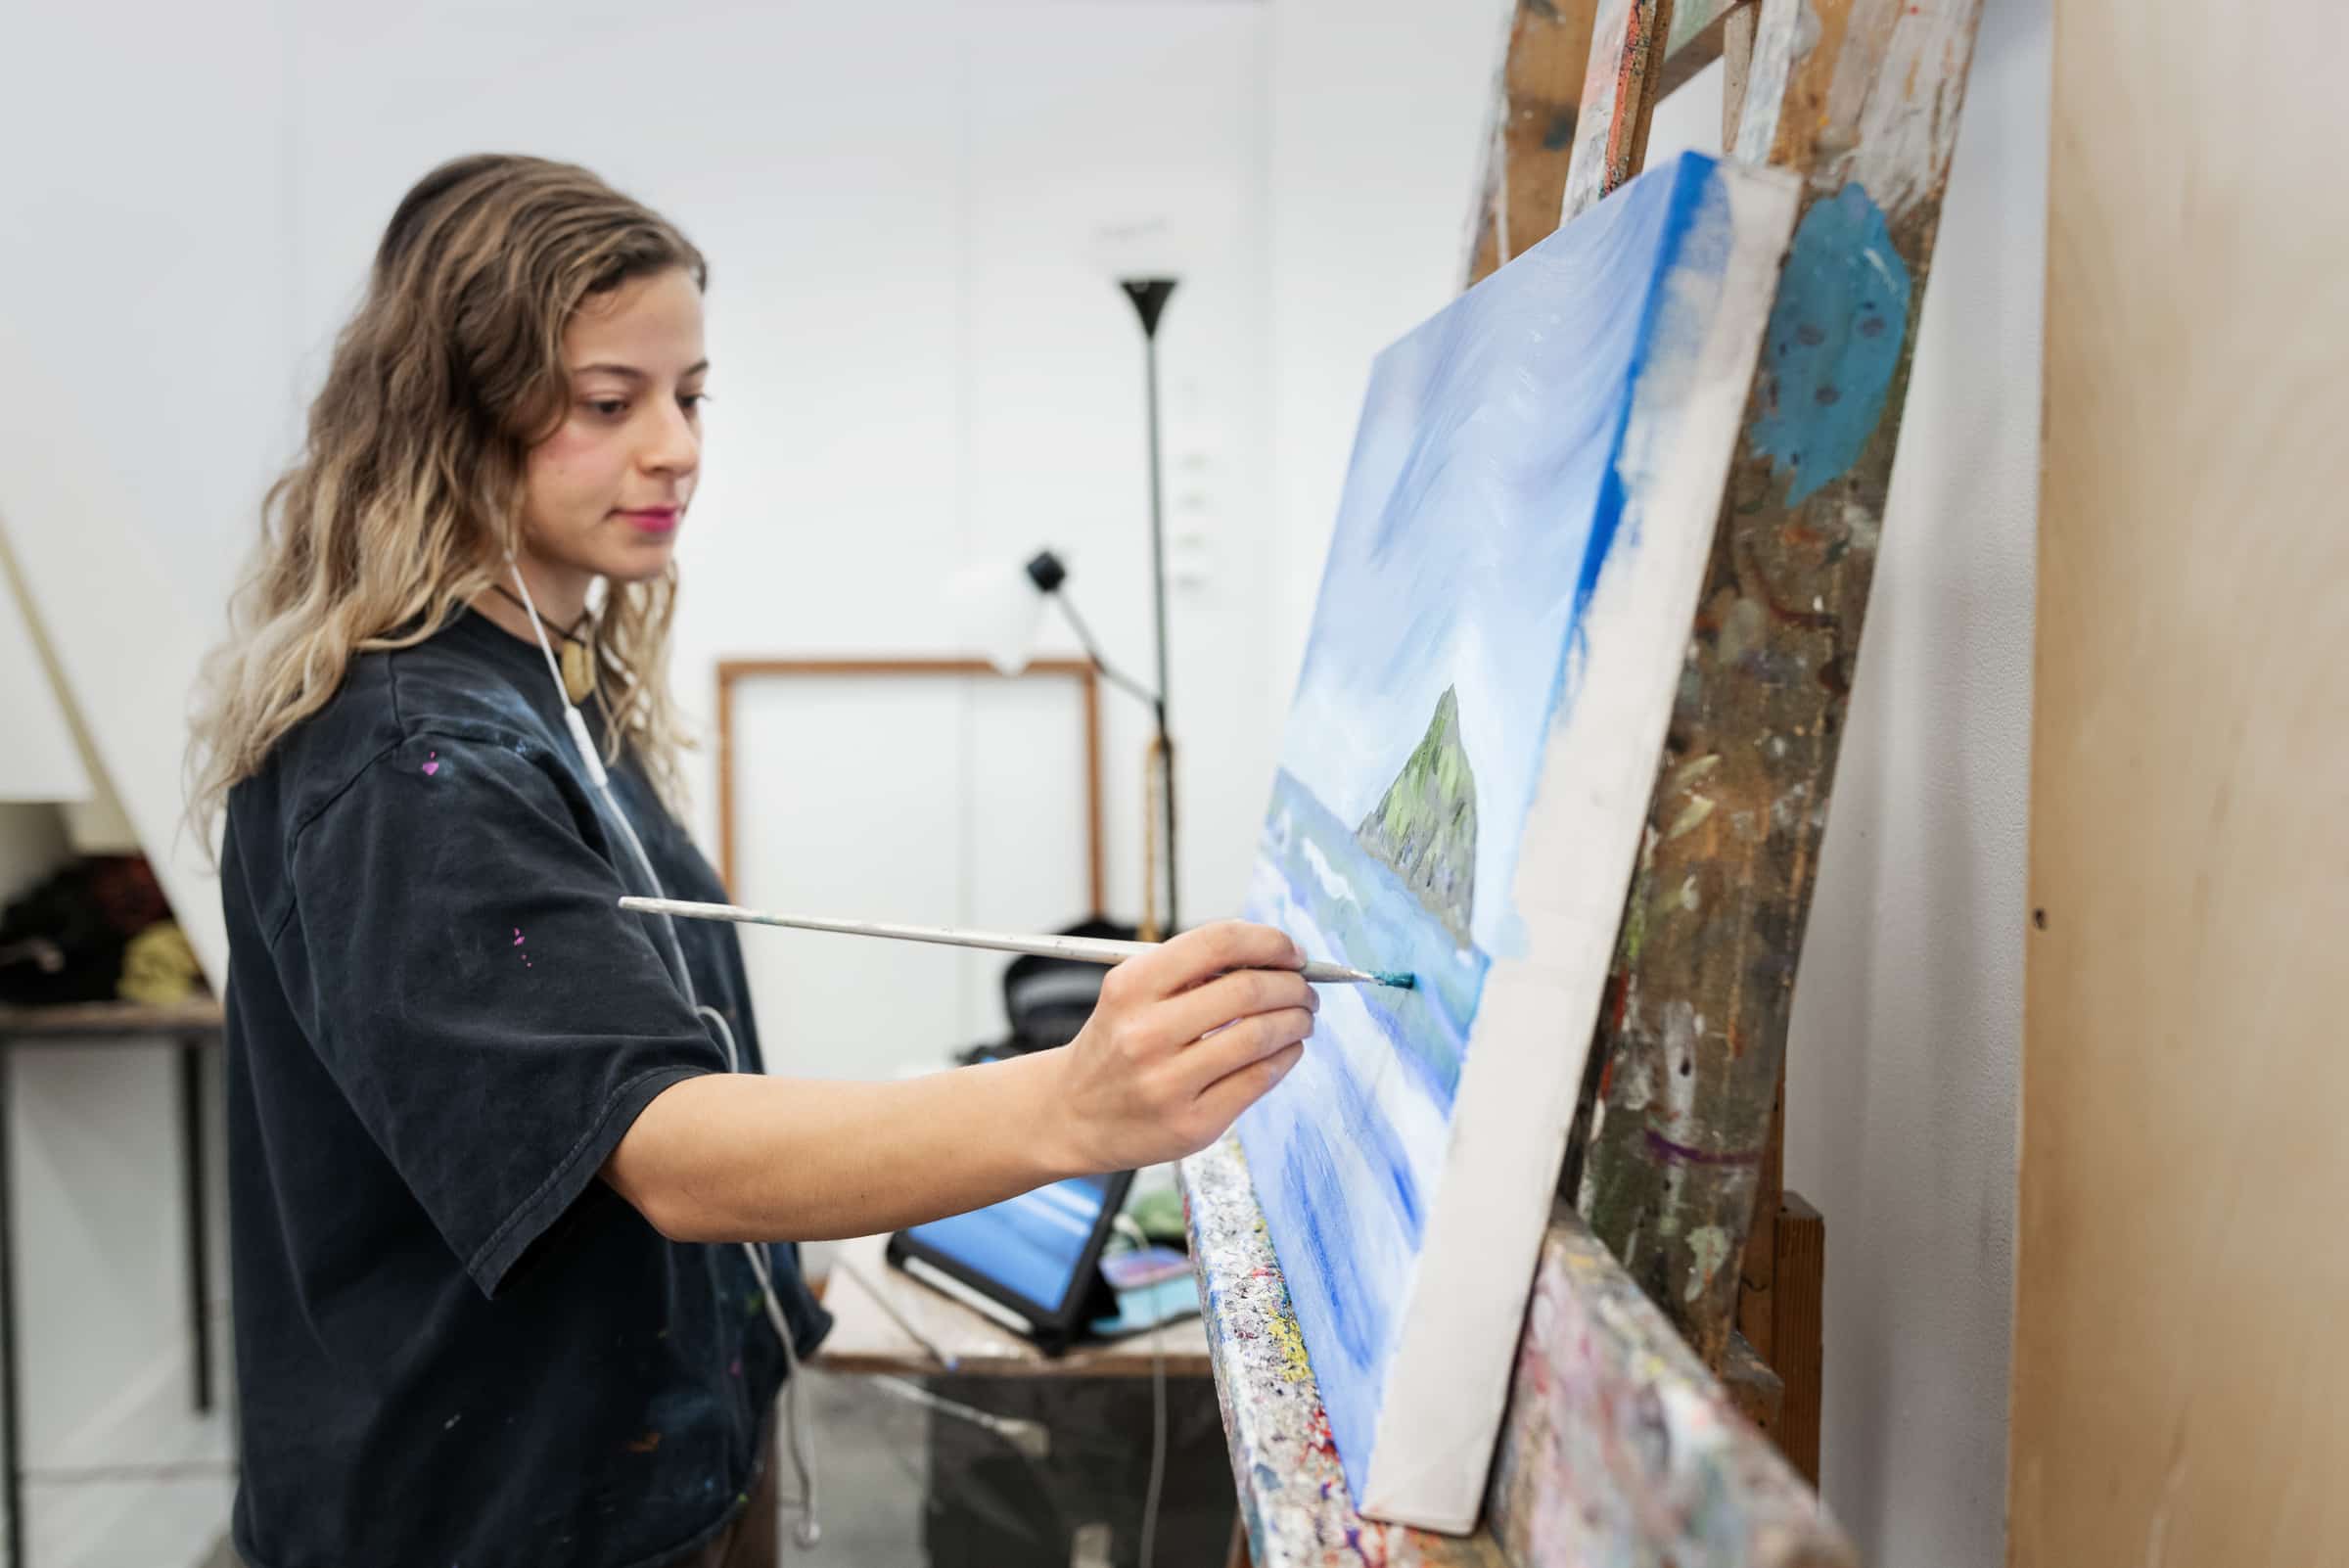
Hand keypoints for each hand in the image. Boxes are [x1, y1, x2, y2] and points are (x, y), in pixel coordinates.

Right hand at [1050, 920, 1318, 1171]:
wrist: (1071, 1115)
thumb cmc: (1115, 1044)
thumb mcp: (1131, 994)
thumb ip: (1191, 972)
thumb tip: (1272, 957)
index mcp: (1130, 987)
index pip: (1217, 943)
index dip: (1267, 941)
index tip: (1291, 951)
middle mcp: (1145, 1033)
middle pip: (1247, 990)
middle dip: (1293, 985)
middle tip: (1305, 988)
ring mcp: (1168, 1084)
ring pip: (1260, 1037)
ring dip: (1297, 1020)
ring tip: (1303, 1017)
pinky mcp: (1192, 1125)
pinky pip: (1259, 1080)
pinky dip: (1287, 1056)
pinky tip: (1288, 1049)